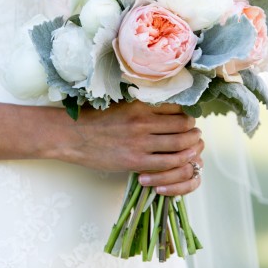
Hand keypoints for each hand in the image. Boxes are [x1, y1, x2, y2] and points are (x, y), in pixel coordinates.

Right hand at [58, 101, 203, 195]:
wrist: (72, 136)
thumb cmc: (95, 119)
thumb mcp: (121, 104)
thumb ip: (144, 106)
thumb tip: (167, 107)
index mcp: (141, 105)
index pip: (177, 107)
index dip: (187, 113)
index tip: (188, 118)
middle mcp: (143, 122)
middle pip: (183, 125)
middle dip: (193, 130)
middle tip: (195, 133)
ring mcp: (140, 142)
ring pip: (179, 144)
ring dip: (190, 146)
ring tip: (192, 146)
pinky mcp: (135, 161)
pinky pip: (167, 163)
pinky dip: (178, 163)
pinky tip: (179, 162)